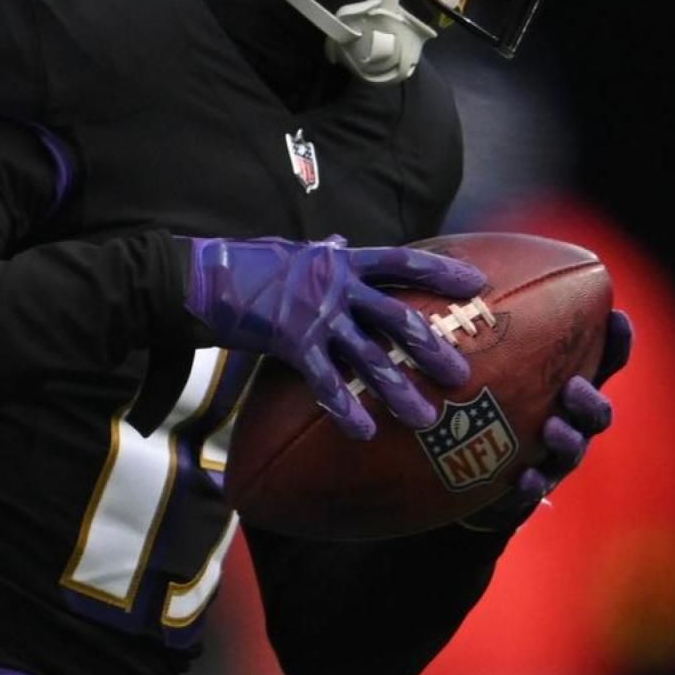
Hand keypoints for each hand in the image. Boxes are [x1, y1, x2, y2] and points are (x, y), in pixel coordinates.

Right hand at [179, 235, 483, 438]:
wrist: (197, 278)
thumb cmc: (244, 266)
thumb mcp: (290, 252)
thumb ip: (323, 253)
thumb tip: (339, 242)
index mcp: (342, 261)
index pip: (402, 262)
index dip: (442, 271)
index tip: (478, 283)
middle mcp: (336, 285)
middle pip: (398, 316)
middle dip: (434, 347)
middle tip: (464, 375)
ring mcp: (315, 314)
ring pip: (370, 357)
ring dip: (400, 390)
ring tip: (427, 420)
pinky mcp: (291, 341)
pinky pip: (327, 382)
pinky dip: (346, 409)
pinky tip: (365, 432)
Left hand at [462, 309, 632, 531]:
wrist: (463, 475)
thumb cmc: (484, 405)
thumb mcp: (491, 364)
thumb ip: (493, 329)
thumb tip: (467, 269)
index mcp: (569, 389)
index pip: (605, 363)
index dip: (617, 343)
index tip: (616, 317)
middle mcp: (569, 423)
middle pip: (598, 413)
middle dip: (591, 401)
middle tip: (572, 388)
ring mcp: (552, 460)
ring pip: (573, 450)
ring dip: (567, 440)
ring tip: (552, 430)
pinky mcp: (526, 490)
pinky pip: (535, 491)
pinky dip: (533, 485)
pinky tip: (524, 479)